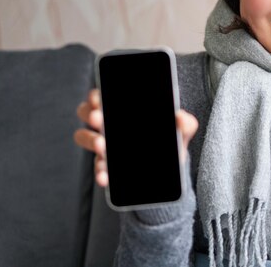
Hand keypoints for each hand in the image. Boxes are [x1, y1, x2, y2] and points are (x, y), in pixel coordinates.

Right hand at [73, 89, 197, 187]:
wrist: (171, 168)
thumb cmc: (171, 139)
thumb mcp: (181, 130)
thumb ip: (185, 123)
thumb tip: (180, 118)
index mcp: (123, 108)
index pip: (102, 95)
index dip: (96, 95)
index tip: (99, 100)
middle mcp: (108, 123)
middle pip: (86, 112)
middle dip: (90, 114)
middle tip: (100, 119)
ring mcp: (104, 144)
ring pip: (85, 137)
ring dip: (90, 140)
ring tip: (102, 146)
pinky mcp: (106, 165)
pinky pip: (97, 167)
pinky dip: (99, 171)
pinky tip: (105, 176)